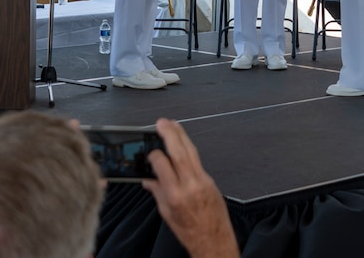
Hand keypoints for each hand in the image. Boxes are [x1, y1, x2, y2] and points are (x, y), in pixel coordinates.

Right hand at [144, 119, 239, 257]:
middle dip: (170, 134)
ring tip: (173, 124)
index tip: (149, 152)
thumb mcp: (167, 214)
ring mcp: (203, 181)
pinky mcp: (210, 181)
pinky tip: (184, 143)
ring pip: (191, 152)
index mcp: (176, 195)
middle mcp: (190, 185)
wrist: (214, 241)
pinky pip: (197, 160)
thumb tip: (149, 180)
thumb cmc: (191, 232)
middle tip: (162, 122)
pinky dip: (189, 149)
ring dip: (182, 135)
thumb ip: (158, 193)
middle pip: (179, 152)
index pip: (162, 165)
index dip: (154, 155)